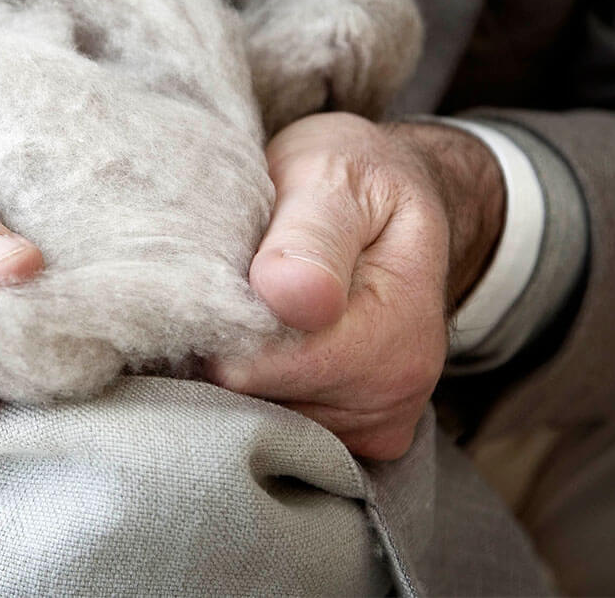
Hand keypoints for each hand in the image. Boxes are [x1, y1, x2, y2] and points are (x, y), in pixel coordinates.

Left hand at [206, 112, 503, 459]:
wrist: (393, 201)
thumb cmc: (355, 179)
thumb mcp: (333, 176)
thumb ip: (313, 234)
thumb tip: (293, 295)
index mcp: (396, 329)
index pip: (262, 368)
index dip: (222, 324)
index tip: (217, 274)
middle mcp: (397, 391)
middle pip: (258, 402)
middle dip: (229, 348)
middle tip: (238, 279)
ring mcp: (377, 422)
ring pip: (263, 419)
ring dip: (241, 368)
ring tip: (255, 303)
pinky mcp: (356, 436)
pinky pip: (279, 431)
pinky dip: (258, 389)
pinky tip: (266, 338)